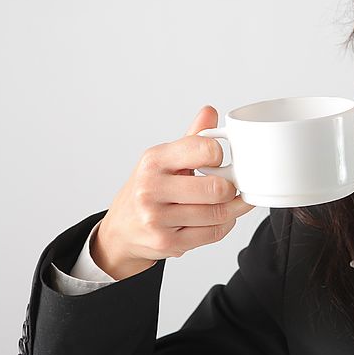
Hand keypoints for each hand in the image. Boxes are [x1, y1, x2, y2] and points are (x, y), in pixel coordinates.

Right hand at [92, 106, 256, 279]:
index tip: (219, 160)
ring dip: (232, 209)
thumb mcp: (165, 159)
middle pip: (217, 188)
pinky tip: (217, 219)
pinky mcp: (166, 242)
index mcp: (154, 160)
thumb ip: (192, 138)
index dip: (220, 155)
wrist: (121, 230)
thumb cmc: (149, 189)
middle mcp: (151, 188)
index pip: (204, 149)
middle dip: (231, 188)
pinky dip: (224, 225)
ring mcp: (157, 218)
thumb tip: (210, 112)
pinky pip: (213, 233)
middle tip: (231, 186)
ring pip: (218, 214)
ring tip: (229, 202)